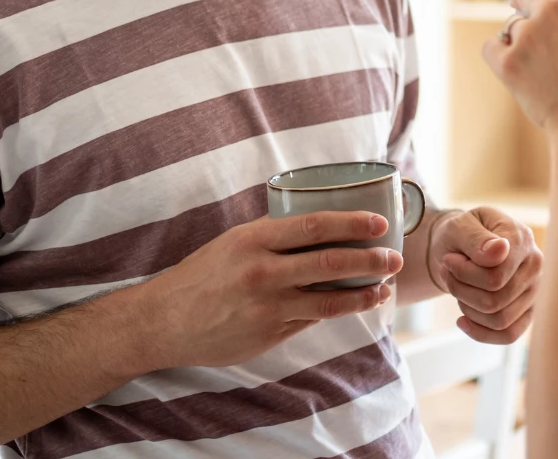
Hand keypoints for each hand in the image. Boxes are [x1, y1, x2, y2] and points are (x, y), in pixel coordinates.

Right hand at [130, 211, 401, 369]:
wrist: (163, 321)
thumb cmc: (202, 275)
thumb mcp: (234, 242)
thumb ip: (274, 236)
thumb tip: (323, 226)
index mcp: (253, 241)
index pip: (314, 226)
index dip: (352, 223)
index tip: (379, 222)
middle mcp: (262, 273)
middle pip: (330, 263)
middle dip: (370, 260)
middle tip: (394, 258)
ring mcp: (267, 308)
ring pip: (329, 300)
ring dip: (363, 294)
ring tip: (384, 287)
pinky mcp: (269, 335)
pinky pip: (311, 320)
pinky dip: (337, 310)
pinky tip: (355, 304)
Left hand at [428, 207, 541, 343]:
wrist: (463, 245)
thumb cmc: (461, 234)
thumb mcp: (459, 226)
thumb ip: (477, 238)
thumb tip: (500, 250)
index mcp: (521, 239)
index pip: (494, 277)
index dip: (464, 274)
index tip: (448, 260)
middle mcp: (535, 265)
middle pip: (494, 301)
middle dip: (461, 291)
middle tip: (447, 274)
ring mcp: (534, 290)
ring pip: (499, 320)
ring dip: (467, 309)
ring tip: (457, 288)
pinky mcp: (527, 310)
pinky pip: (508, 335)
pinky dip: (480, 333)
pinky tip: (462, 320)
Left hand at [481, 0, 557, 146]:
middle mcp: (549, 8)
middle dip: (523, 0)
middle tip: (526, 9)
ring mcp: (525, 35)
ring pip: (511, 24)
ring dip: (519, 35)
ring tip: (538, 55)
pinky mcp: (507, 63)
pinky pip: (493, 47)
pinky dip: (501, 54)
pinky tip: (517, 63)